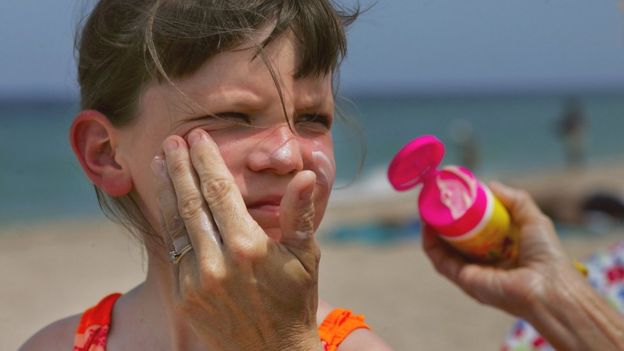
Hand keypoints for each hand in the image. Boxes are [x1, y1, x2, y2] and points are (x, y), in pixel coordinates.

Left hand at [152, 129, 321, 350]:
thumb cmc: (295, 299)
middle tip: (172, 140)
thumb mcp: (306, 256)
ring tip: (161, 162)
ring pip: (175, 224)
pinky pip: (174, 251)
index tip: (198, 138)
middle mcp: (217, 263)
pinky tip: (167, 203)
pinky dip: (169, 222)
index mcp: (248, 247)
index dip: (206, 162)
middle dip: (180, 167)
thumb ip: (299, 213)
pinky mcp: (183, 297)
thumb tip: (305, 175)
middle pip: (191, 202)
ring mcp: (195, 282)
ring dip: (166, 190)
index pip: (220, 192)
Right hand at [422, 181, 578, 318]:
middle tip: (436, 201)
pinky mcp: (463, 280)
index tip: (454, 198)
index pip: (474, 232)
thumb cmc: (546, 255)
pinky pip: (440, 261)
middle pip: (455, 240)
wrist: (548, 286)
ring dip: (432, 231)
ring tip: (428, 209)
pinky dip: (430, 244)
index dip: (462, 215)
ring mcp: (471, 273)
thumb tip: (489, 185)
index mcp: (499, 251)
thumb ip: (514, 200)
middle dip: (443, 221)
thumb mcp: (532, 218)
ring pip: (443, 250)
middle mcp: (483, 263)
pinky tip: (428, 226)